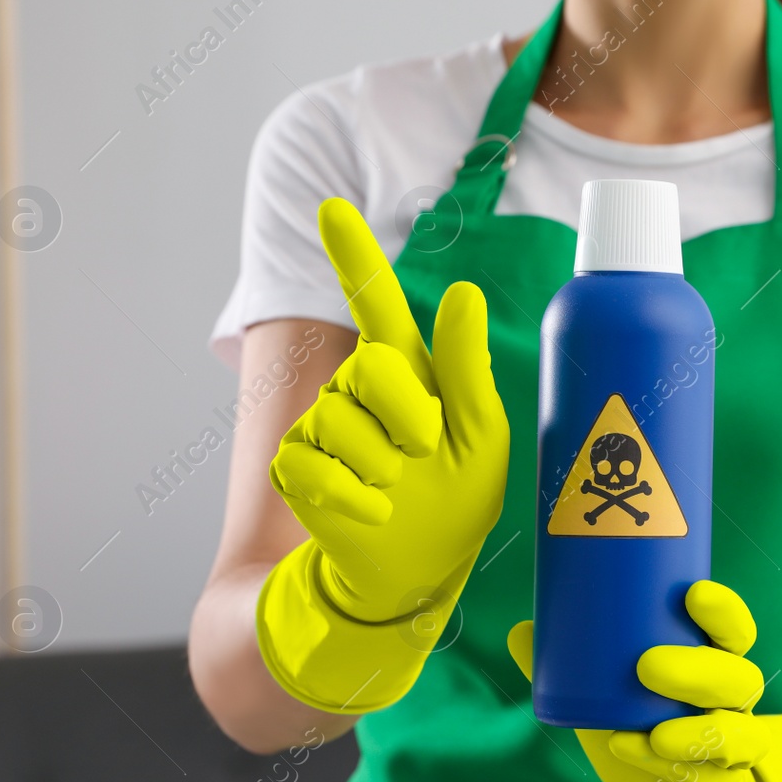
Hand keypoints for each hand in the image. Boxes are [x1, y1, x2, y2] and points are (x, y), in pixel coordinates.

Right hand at [256, 198, 508, 712]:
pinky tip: (373, 514)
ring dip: (384, 466)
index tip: (330, 206)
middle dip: (409, 414)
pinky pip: (315, 469)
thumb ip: (467, 369)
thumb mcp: (482, 437)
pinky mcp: (299, 471)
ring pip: (342, 421)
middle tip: (424, 452)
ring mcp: (323, 428)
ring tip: (398, 490)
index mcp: (408, 373)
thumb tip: (462, 293)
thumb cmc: (456, 500)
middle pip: (373, 368)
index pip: (375, 304)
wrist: (415, 575)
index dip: (352, 254)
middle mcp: (360, 390)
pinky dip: (354, 499)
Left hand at [507, 581, 781, 781]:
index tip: (693, 593)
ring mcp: (732, 752)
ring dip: (699, 732)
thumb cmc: (644, 734)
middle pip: (739, 679)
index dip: (723, 611)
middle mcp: (732, 706)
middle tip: (647, 665)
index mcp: (714, 667)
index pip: (734, 632)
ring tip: (657, 730)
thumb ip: (568, 667)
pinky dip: (670, 767)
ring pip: (739, 735)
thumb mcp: (608, 699)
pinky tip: (632, 752)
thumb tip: (522, 630)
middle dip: (700, 670)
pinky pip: (709, 781)